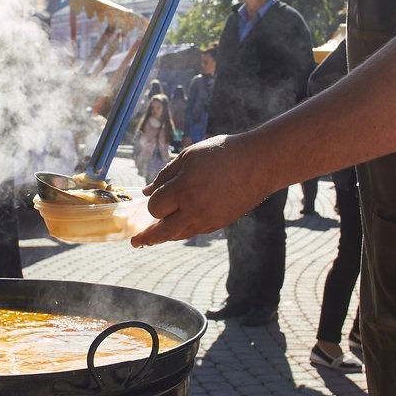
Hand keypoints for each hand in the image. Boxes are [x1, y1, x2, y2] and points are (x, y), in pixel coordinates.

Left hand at [131, 134, 262, 245]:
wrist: (259, 163)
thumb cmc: (223, 153)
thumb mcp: (189, 156)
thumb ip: (165, 175)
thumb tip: (146, 192)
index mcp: (184, 189)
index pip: (155, 207)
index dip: (152, 203)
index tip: (152, 198)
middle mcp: (194, 209)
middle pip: (163, 231)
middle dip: (147, 237)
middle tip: (136, 243)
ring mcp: (208, 220)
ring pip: (179, 234)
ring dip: (165, 236)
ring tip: (152, 238)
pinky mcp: (220, 223)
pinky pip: (194, 231)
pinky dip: (183, 231)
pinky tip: (177, 228)